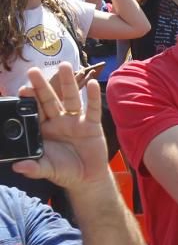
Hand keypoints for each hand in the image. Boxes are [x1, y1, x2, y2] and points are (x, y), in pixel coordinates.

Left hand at [12, 64, 107, 189]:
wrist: (87, 179)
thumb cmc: (64, 171)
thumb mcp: (47, 170)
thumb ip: (33, 168)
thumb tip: (17, 167)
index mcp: (44, 130)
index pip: (35, 111)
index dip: (29, 99)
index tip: (23, 89)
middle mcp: (59, 121)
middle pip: (49, 100)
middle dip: (42, 85)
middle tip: (33, 71)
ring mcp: (76, 121)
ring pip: (71, 99)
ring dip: (68, 83)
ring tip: (64, 65)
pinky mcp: (92, 125)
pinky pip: (92, 109)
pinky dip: (92, 97)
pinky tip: (92, 84)